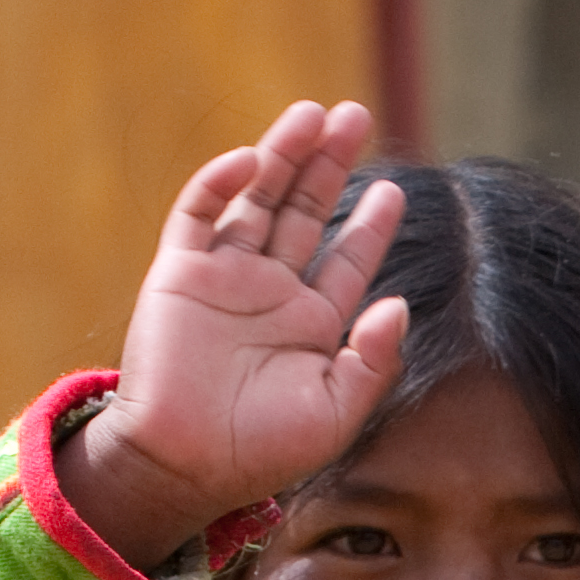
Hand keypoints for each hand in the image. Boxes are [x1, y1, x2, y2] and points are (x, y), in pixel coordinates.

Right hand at [56, 99, 414, 566]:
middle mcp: (270, 293)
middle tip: (355, 116)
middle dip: (330, 164)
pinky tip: (252, 162)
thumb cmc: (262, 450)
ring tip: (313, 114)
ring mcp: (223, 278)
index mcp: (311, 324)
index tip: (394, 190)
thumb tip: (399, 303)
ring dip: (283, 156)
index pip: (347, 258)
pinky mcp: (179, 273)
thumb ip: (374, 360)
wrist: (183, 464)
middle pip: (305, 211)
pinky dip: (221, 184)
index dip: (370, 224)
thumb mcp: (336, 412)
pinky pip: (198, 215)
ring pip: (257, 200)